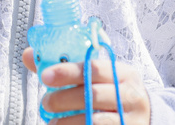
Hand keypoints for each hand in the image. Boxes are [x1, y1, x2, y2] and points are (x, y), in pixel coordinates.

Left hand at [23, 47, 150, 124]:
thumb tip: (29, 55)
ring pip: (97, 122)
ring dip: (68, 123)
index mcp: (123, 74)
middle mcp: (131, 96)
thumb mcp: (98, 76)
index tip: (45, 76)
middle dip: (64, 99)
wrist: (145, 118)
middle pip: (94, 96)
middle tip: (46, 102)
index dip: (68, 71)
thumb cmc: (112, 92)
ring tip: (53, 122)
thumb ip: (66, 66)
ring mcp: (131, 120)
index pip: (94, 68)